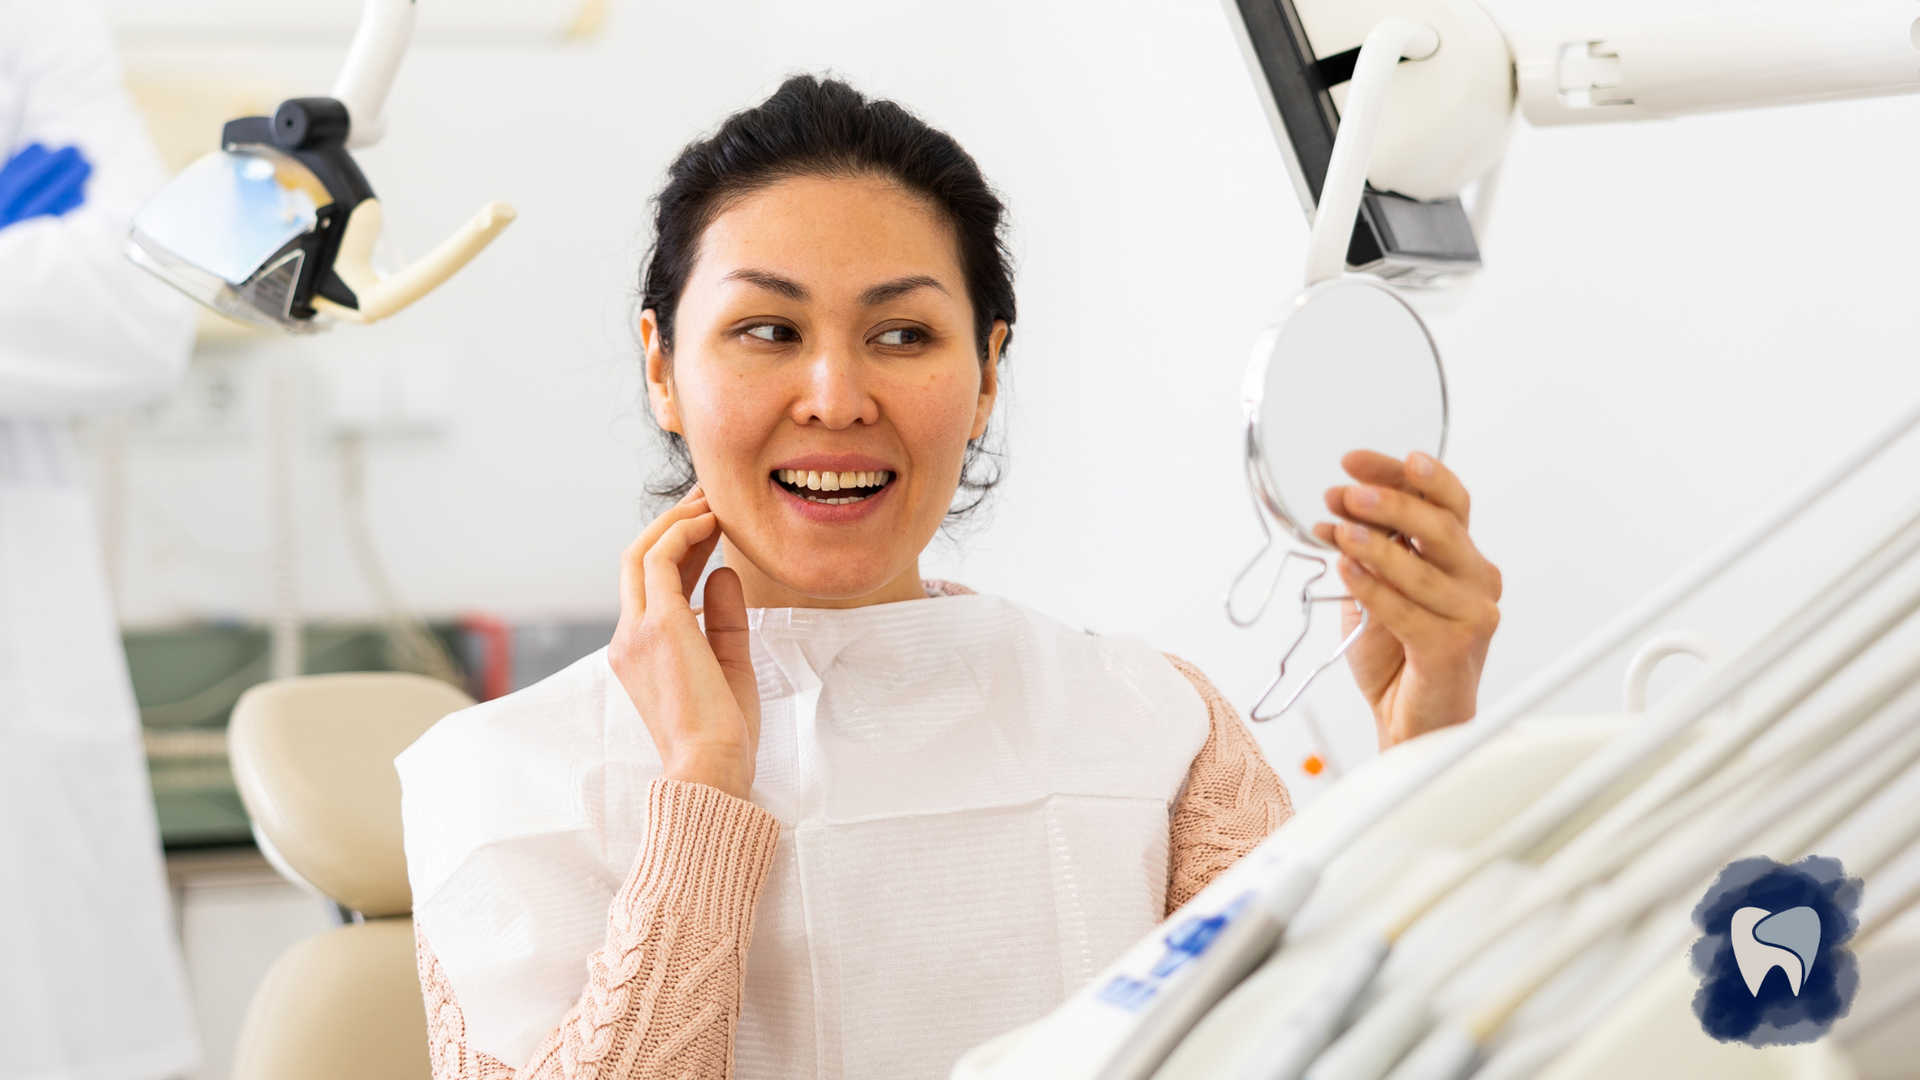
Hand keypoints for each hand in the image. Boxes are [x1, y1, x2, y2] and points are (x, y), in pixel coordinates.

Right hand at [607, 488, 761, 799]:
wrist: (712, 769)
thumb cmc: (724, 733)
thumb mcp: (729, 663)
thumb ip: (723, 618)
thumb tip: (723, 572)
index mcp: (639, 651)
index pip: (652, 585)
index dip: (681, 548)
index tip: (713, 526)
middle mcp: (628, 637)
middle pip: (638, 560)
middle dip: (674, 524)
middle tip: (709, 498)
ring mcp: (637, 631)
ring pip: (643, 552)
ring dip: (678, 520)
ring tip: (713, 500)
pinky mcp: (658, 626)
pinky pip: (661, 560)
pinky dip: (684, 533)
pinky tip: (712, 521)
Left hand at [1312, 451, 1500, 747]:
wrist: (1407, 718)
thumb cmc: (1396, 654)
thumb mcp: (1376, 587)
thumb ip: (1370, 550)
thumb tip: (1340, 506)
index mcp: (1461, 558)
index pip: (1444, 500)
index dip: (1403, 475)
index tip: (1356, 461)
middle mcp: (1476, 580)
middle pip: (1441, 525)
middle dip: (1391, 502)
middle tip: (1348, 492)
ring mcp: (1472, 615)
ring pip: (1423, 569)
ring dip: (1375, 546)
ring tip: (1339, 531)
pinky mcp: (1455, 648)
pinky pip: (1409, 612)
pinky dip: (1374, 590)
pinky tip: (1347, 573)